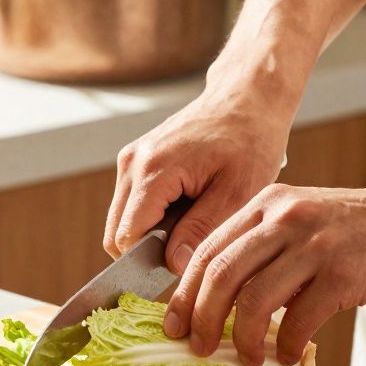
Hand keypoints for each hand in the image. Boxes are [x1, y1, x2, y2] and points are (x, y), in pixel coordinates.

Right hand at [104, 91, 292, 273]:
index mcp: (153, 170)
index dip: (149, 261)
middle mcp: (132, 163)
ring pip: (121, 221)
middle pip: (116, 233)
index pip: (126, 237)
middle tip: (191, 247)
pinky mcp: (135, 161)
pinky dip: (152, 217)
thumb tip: (174, 266)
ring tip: (193, 221)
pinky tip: (186, 207)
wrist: (246, 99)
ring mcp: (130, 160)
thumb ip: (201, 231)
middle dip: (147, 251)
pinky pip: (131, 205)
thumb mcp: (237, 193)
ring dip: (150, 234)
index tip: (182, 265)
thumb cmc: (250, 141)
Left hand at [164, 181, 365, 365]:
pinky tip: (287, 355)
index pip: (206, 250)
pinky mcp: (344, 271)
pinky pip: (299, 317)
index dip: (184, 293)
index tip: (174, 325)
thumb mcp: (305, 222)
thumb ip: (266, 249)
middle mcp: (285, 217)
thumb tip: (224, 301)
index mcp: (267, 204)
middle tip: (198, 348)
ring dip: (243, 338)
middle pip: (219, 274)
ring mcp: (314, 243)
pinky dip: (286, 344)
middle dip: (201, 319)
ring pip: (253, 298)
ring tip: (246, 358)